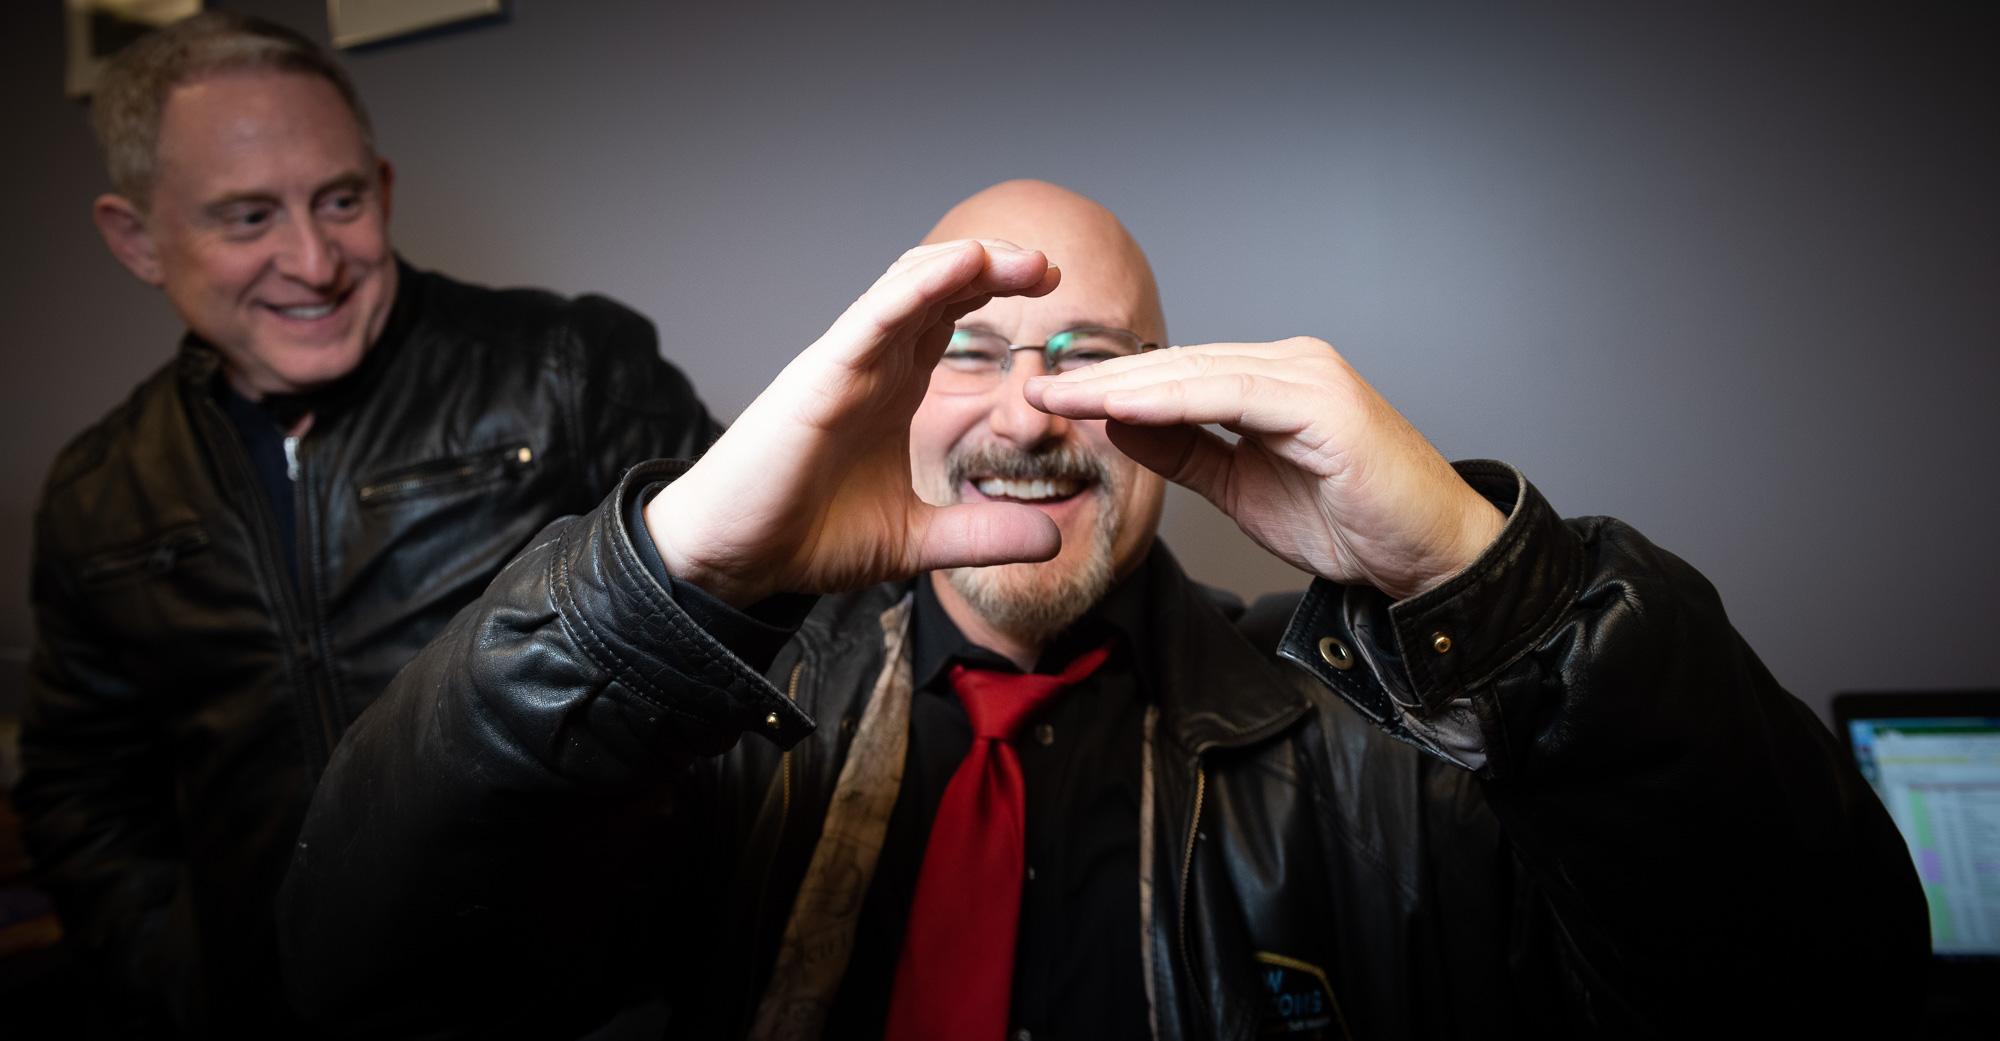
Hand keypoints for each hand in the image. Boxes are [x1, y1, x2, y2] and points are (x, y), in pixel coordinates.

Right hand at [646, 241, 1062, 606]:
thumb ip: (982, 536)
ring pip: (909, 284)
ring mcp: (845, 363)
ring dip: (969, 262)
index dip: (997, 291)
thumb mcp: (917, 540)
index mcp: (892, 387)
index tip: (1054, 287)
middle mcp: (870, 363)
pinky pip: (875, 315)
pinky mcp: (820, 377)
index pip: (949, 316)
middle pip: (937, 286)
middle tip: (1051, 268)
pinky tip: (967, 265)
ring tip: (1024, 260)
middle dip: (996, 266)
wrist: (734, 560)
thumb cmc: (806, 536)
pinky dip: (922, 285)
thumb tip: (1052, 541)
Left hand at [1025, 337, 1504, 599]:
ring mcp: (1310, 377)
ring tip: (1063, 396)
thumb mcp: (1242, 489)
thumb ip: (1186, 452)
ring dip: (1124, 385)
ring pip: (1198, 372)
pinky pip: (1234, 396)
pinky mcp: (1325, 404)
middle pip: (1178, 365)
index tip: (1048, 401)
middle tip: (1033, 390)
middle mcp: (1291, 364)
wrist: (1431, 558)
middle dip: (1102, 380)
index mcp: (1271, 381)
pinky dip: (1175, 400)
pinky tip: (1125, 406)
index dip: (1109, 388)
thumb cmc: (1352, 524)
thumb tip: (1120, 423)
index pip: (1175, 376)